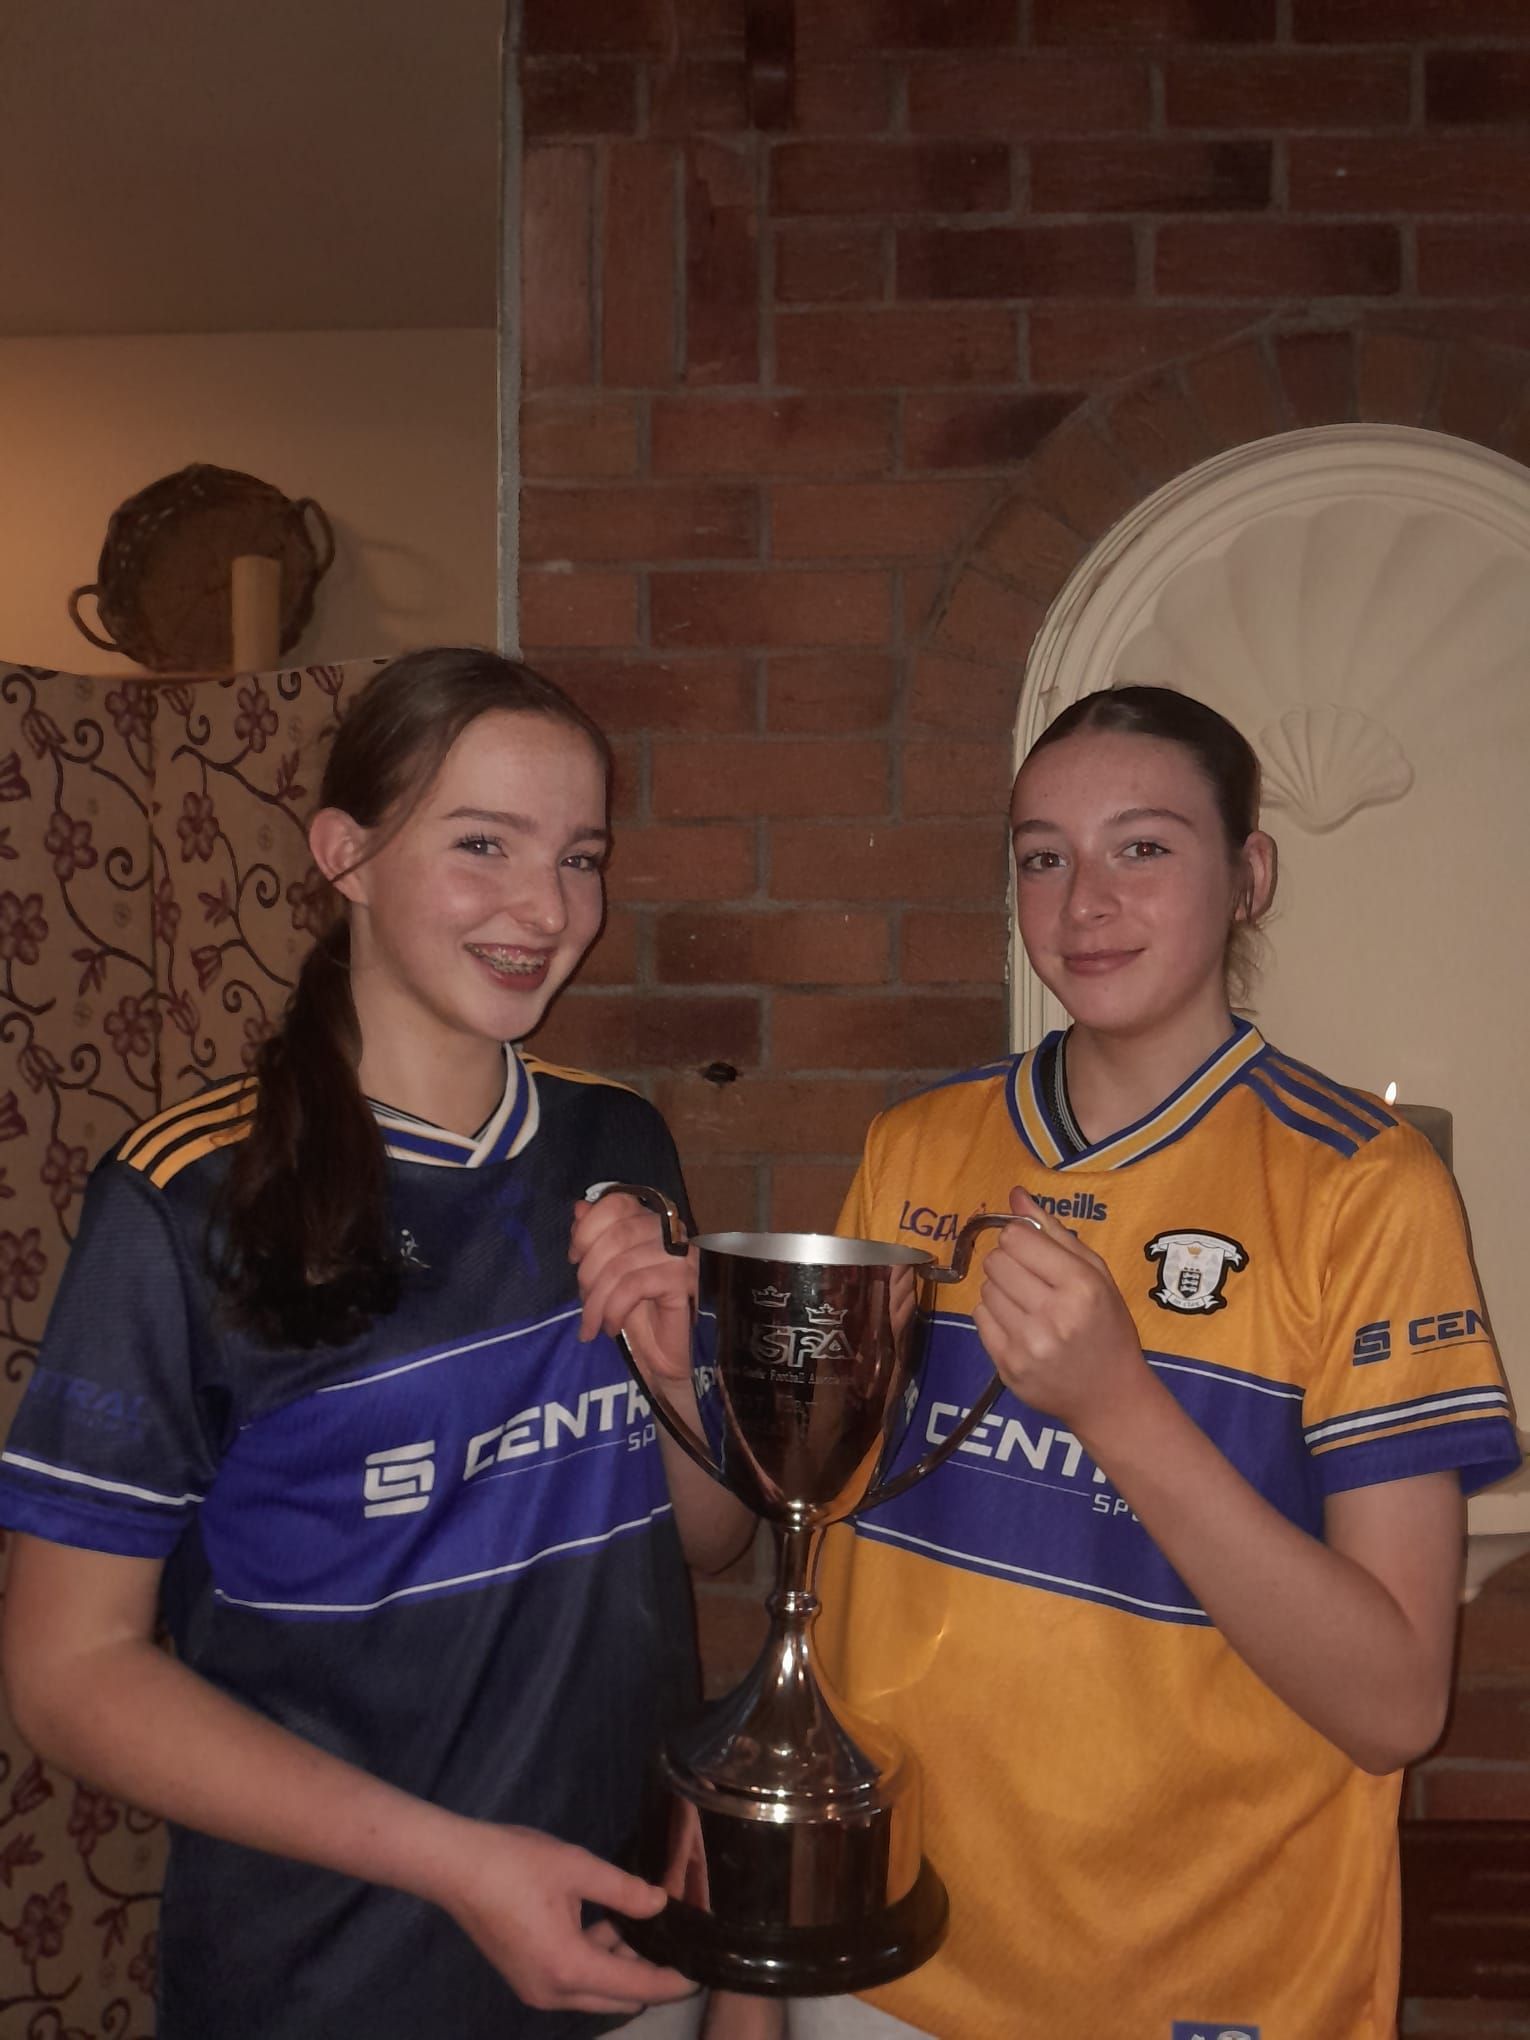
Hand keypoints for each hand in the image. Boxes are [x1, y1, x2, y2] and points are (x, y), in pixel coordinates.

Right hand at [439, 1822, 695, 2016]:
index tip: (703, 1973)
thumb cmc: (516, 1864)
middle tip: (680, 1943)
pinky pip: (574, 1979)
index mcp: (569, 1968)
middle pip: (618, 1995)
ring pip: (595, 1988)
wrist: (455, 1868)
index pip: (636, 1986)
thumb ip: (623, 1891)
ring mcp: (536, 1989)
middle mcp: (553, 1992)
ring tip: (649, 1926)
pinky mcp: (526, 1976)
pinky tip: (611, 1925)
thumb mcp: (577, 1868)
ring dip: (621, 1965)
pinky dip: (596, 1960)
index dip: (672, 1981)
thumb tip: (662, 1903)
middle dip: (650, 1975)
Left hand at [570, 1194, 695, 1385]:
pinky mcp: (684, 1281)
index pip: (617, 1203)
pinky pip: (635, 1285)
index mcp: (651, 1221)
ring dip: (597, 1299)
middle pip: (617, 1233)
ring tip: (590, 1325)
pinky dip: (614, 1309)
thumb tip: (579, 1208)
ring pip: (623, 1263)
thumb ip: (593, 1240)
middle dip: (589, 1270)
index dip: (588, 1227)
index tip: (574, 1257)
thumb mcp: (605, 1275)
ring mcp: (681, 1254)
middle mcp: (671, 1231)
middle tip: (582, 1302)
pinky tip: (610, 1327)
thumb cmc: (635, 1313)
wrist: (661, 1359)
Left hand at [973, 1187, 1148, 1440]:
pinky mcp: (1008, 1367)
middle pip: (996, 1261)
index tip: (1033, 1252)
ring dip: (1001, 1290)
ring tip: (1028, 1305)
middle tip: (1031, 1280)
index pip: (1016, 1239)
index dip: (1020, 1240)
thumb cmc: (1108, 1328)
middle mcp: (1053, 1315)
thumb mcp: (1096, 1275)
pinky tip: (1019, 1325)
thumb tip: (1015, 1195)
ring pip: (985, 1289)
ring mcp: (1028, 1344)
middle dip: (1009, 1263)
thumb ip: (1055, 1232)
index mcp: (1081, 1286)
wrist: (1111, 1397)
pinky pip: (980, 1318)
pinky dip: (994, 1315)